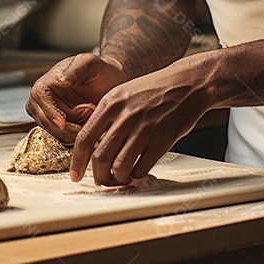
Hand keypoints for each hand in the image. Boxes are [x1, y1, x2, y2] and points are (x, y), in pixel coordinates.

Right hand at [25, 52, 127, 143]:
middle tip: (88, 114)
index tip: (63, 122)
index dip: (49, 111)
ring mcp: (52, 114)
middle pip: (43, 118)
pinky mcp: (61, 126)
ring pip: (53, 131)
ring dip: (73, 129)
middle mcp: (45, 99)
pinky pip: (63, 137)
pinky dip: (76, 136)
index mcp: (47, 81)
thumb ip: (75, 70)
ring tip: (91, 113)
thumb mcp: (90, 64)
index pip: (39, 97)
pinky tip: (89, 124)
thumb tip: (59, 81)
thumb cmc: (102, 71)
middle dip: (64, 124)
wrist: (113, 83)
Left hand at [70, 64, 210, 185]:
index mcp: (111, 103)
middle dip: (98, 176)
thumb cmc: (155, 89)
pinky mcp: (162, 141)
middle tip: (101, 180)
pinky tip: (138, 170)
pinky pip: (141, 168)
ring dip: (118, 178)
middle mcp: (125, 116)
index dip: (77, 162)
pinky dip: (136, 175)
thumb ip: (106, 116)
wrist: (188, 83)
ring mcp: (144, 129)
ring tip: (121, 178)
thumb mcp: (123, 94)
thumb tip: (91, 145)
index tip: (74, 174)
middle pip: (100, 158)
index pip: (84, 138)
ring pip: (119, 167)